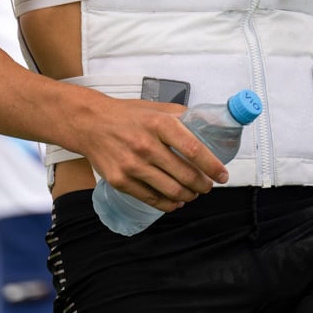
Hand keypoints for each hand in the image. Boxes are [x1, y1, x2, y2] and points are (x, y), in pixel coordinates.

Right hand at [76, 97, 228, 211]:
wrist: (90, 123)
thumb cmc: (126, 115)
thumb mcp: (156, 108)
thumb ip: (181, 116)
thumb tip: (208, 123)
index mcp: (159, 124)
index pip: (193, 149)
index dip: (212, 166)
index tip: (222, 175)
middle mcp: (146, 145)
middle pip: (185, 174)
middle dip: (203, 185)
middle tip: (208, 186)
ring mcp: (132, 165)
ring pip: (171, 190)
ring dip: (189, 195)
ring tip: (194, 193)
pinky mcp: (121, 181)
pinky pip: (151, 199)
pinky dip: (169, 204)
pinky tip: (176, 201)